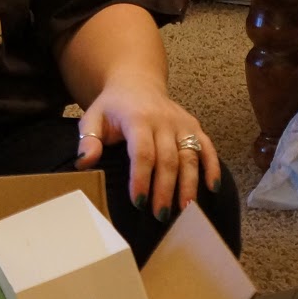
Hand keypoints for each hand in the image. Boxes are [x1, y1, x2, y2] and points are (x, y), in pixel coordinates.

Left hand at [74, 74, 219, 221]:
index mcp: (137, 118)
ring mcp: (182, 123)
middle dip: (165, 189)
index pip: (143, 152)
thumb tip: (85, 163)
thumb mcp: (93, 118)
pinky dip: (212, 167)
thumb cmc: (112, 107)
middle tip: (160, 215)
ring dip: (188, 185)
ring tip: (185, 210)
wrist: (135, 83)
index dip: (142, 178)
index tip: (138, 202)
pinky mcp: (194, 125)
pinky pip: (207, 147)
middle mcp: (163, 120)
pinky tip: (212, 188)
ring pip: (189, 156)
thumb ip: (88, 140)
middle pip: (168, 159)